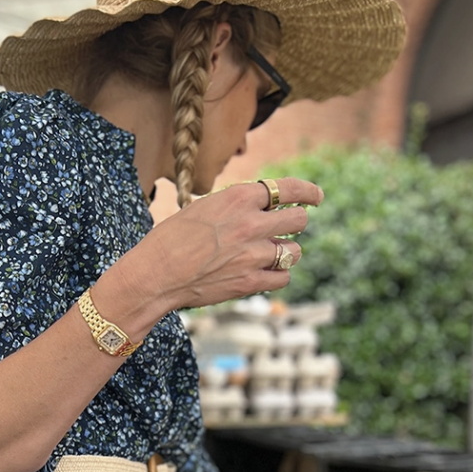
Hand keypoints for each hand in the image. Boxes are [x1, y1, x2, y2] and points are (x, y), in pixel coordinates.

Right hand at [133, 177, 324, 314]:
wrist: (156, 274)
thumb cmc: (172, 239)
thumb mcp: (204, 208)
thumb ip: (235, 207)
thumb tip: (258, 209)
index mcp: (239, 198)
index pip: (288, 189)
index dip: (308, 192)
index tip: (316, 196)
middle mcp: (252, 224)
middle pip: (298, 220)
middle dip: (297, 223)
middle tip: (289, 229)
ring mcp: (254, 255)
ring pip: (294, 252)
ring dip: (287, 252)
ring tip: (272, 254)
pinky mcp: (251, 282)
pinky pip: (283, 278)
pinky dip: (278, 275)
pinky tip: (265, 273)